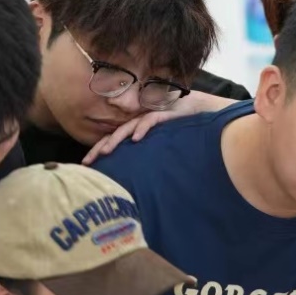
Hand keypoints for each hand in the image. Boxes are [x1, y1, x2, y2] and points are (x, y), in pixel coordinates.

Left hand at [82, 91, 236, 163]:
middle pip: (116, 134)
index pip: (116, 140)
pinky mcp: (166, 112)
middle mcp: (143, 122)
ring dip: (117, 139)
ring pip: (129, 127)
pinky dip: (143, 129)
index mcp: (140, 130)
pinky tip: (136, 139)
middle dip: (101, 148)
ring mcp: (153, 115)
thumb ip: (153, 158)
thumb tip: (144, 183)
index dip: (101, 150)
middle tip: (87, 163)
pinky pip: (151, 120)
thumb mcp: (166, 148)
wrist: (208, 113)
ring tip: (106, 151)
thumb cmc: (187, 132)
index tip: (89, 166)